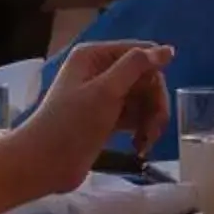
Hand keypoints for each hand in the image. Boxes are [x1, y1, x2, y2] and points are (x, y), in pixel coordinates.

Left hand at [26, 40, 173, 164]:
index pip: (140, 53)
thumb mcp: (106, 91)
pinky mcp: (106, 119)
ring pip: (142, 100)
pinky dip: (141, 130)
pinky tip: (139, 146)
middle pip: (145, 79)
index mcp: (94, 56)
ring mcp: (103, 97)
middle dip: (154, 103)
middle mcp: (99, 71)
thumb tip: (168, 49)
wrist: (45, 163)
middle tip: (154, 128)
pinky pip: (135, 117)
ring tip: (145, 141)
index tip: (159, 101)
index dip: (154, 75)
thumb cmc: (72, 123)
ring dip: (150, 120)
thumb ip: (136, 67)